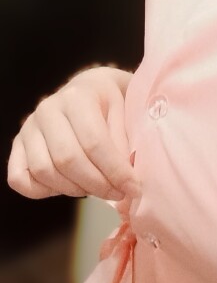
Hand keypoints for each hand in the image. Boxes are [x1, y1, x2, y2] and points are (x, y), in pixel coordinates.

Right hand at [7, 66, 138, 201]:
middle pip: (68, 159)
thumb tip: (125, 181)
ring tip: (98, 189)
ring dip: (74, 189)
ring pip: (44, 171)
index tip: (133, 188)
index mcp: (78, 96)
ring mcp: (29, 127)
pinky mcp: (17, 144)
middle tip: (118, 193)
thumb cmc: (111, 103)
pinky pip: (19, 178)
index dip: (115, 171)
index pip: (94, 142)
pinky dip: (42, 191)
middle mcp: (48, 109)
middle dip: (97, 184)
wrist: (90, 88)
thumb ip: (123, 145)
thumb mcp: (125, 113)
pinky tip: (68, 186)